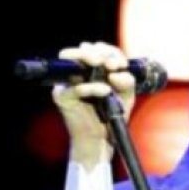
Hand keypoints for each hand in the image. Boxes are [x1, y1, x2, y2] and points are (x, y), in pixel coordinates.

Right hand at [51, 41, 136, 167]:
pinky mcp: (62, 97)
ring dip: (91, 59)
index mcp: (92, 68)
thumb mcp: (126, 95)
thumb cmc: (111, 116)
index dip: (110, 51)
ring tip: (108, 68)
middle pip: (83, 49)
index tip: (122, 64)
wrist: (101, 140)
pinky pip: (75, 88)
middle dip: (100, 52)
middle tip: (113, 63)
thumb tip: (117, 73)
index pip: (98, 49)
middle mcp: (77, 72)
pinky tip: (104, 91)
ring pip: (73, 61)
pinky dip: (92, 88)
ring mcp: (67, 83)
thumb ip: (127, 81)